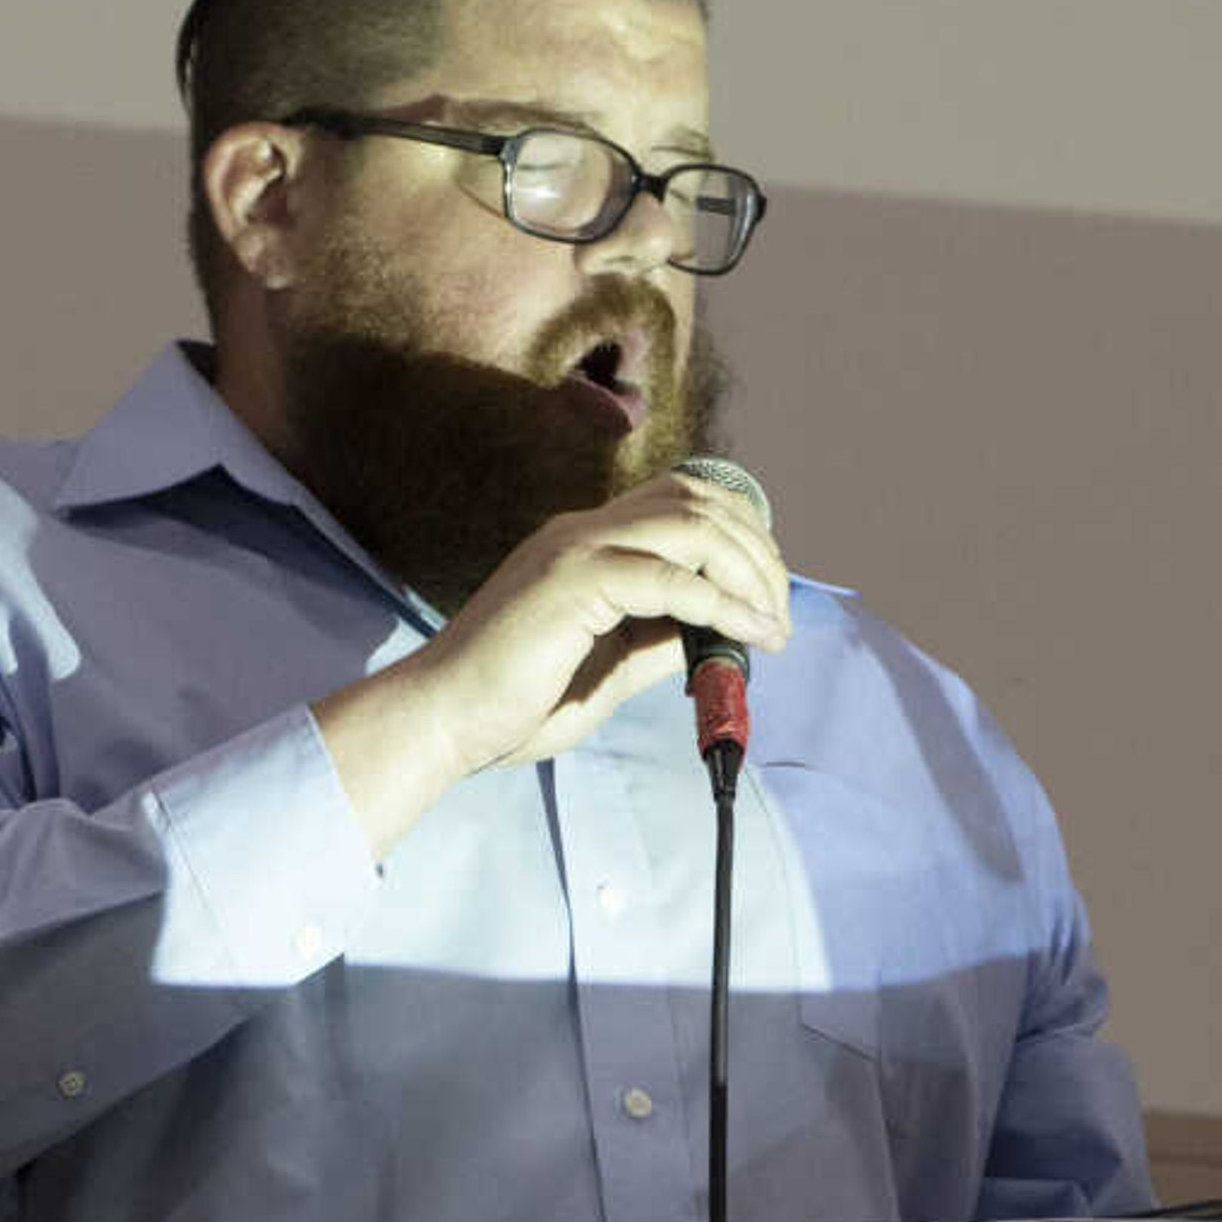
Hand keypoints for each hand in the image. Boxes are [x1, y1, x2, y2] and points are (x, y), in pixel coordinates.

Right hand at [315, 470, 790, 849]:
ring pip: (692, 524)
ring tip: (772, 624)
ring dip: (749, 571)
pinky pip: (671, 579)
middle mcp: (581, 531)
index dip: (740, 535)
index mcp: (585, 543)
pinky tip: (749, 636)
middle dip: (758, 551)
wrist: (440, 720)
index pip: (681, 501)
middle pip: (698, 500)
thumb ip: (657, 642)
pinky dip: (722, 605)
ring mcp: (575, 549)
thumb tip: (717, 636)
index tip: (767, 594)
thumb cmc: (512, 704)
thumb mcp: (608, 669)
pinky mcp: (573, 582)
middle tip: (781, 612)